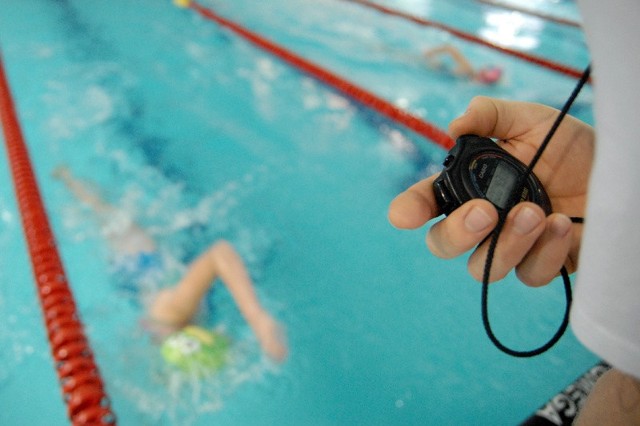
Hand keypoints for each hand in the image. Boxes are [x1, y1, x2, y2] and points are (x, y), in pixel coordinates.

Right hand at [388, 96, 593, 285]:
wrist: (621, 169)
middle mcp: (483, 220)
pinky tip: (563, 225)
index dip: (409, 210)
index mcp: (470, 186)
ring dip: (506, 243)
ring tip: (535, 212)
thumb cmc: (571, 145)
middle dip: (456, 232)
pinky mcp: (543, 265)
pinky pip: (530, 275)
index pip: (427, 202)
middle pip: (443, 244)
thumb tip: (455, 127)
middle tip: (484, 212)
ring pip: (482, 268)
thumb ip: (491, 116)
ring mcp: (511, 246)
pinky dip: (545, 252)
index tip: (404, 216)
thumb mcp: (530, 120)